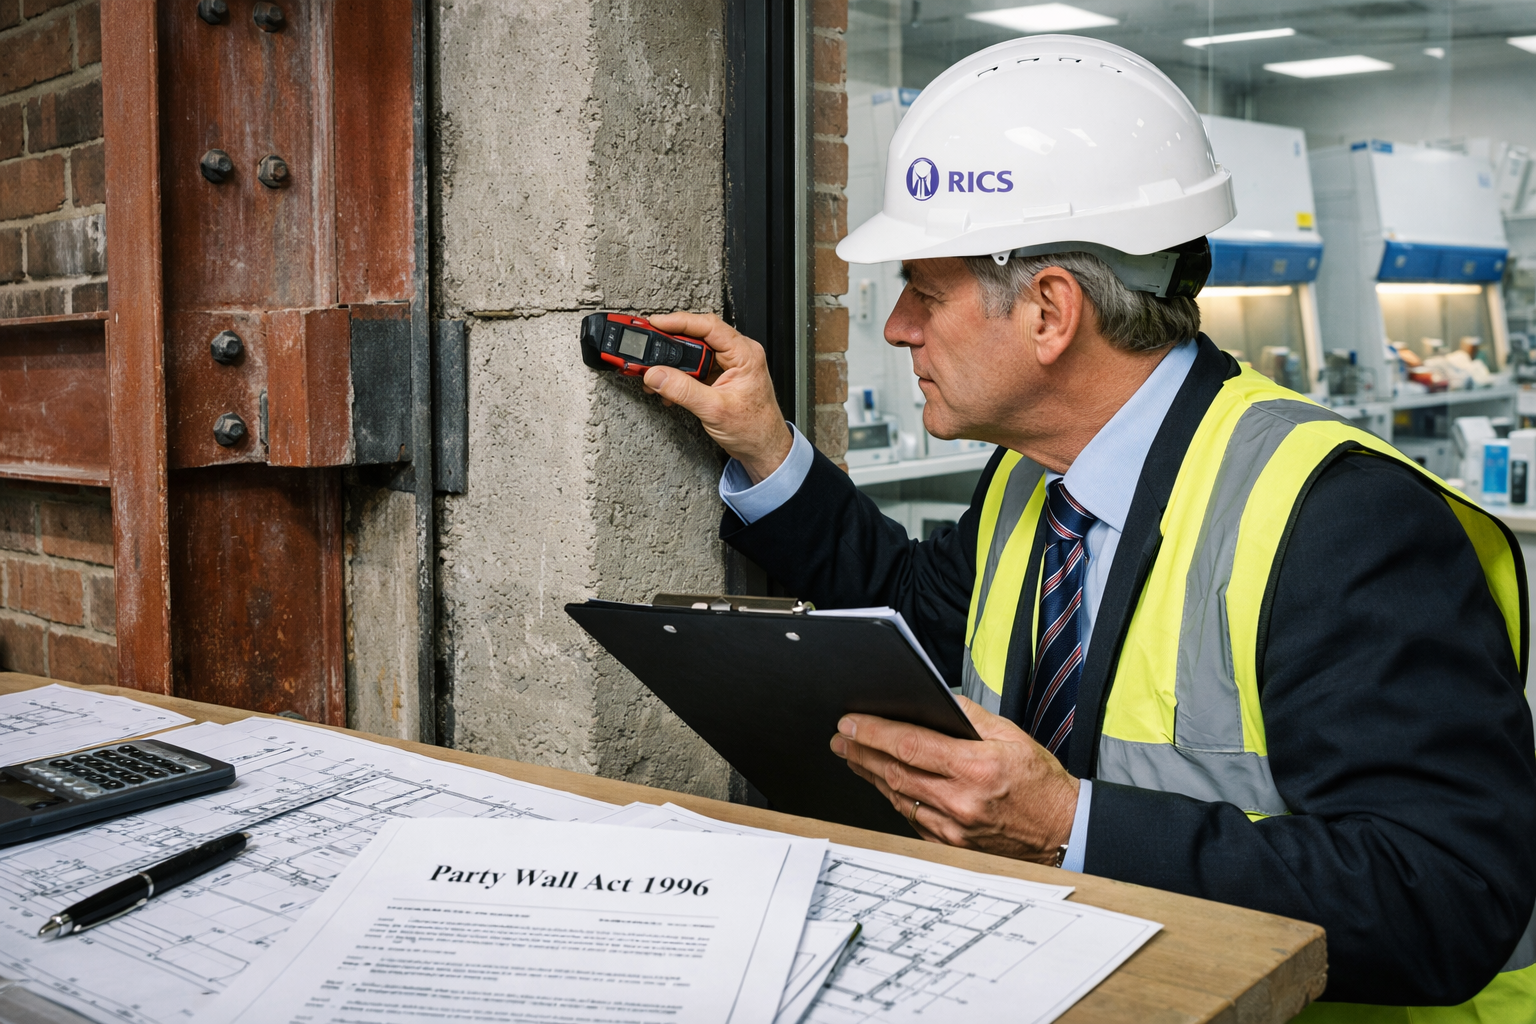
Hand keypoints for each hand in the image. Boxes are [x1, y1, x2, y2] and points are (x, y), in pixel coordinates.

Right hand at [641, 312, 793, 483]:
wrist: (763, 449)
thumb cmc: (755, 429)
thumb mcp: (714, 410)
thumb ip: (683, 390)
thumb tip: (656, 374)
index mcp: (744, 354)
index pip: (709, 326)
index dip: (680, 321)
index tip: (655, 323)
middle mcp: (737, 355)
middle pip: (697, 337)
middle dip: (669, 343)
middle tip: (646, 348)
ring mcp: (728, 366)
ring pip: (693, 353)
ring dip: (671, 363)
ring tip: (652, 372)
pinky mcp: (719, 377)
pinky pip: (694, 368)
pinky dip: (677, 376)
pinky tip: (666, 387)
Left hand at [829, 697, 1079, 863]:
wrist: (1065, 832)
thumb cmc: (1042, 784)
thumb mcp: (1013, 736)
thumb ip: (970, 717)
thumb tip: (936, 701)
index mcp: (977, 768)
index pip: (911, 746)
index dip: (874, 733)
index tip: (850, 723)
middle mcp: (962, 801)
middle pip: (896, 773)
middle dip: (861, 752)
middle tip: (840, 739)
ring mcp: (955, 827)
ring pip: (899, 796)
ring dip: (871, 774)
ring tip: (853, 755)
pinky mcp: (952, 844)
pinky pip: (912, 817)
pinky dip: (894, 797)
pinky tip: (884, 783)